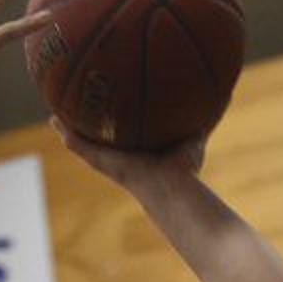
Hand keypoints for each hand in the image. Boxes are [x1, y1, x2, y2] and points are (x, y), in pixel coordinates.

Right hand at [49, 115, 205, 199]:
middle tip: (75, 111)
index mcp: (137, 153)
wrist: (170, 189)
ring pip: (82, 143)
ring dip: (68, 130)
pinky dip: (67, 133)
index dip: (115, 125)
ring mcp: (107, 160)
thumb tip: (227, 92)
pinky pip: (80, 146)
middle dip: (88, 126)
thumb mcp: (196, 136)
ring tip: (55, 115)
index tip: (108, 112)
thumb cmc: (185, 170)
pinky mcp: (100, 161)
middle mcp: (119, 157)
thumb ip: (204, 116)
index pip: (123, 137)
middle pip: (98, 140)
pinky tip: (54, 119)